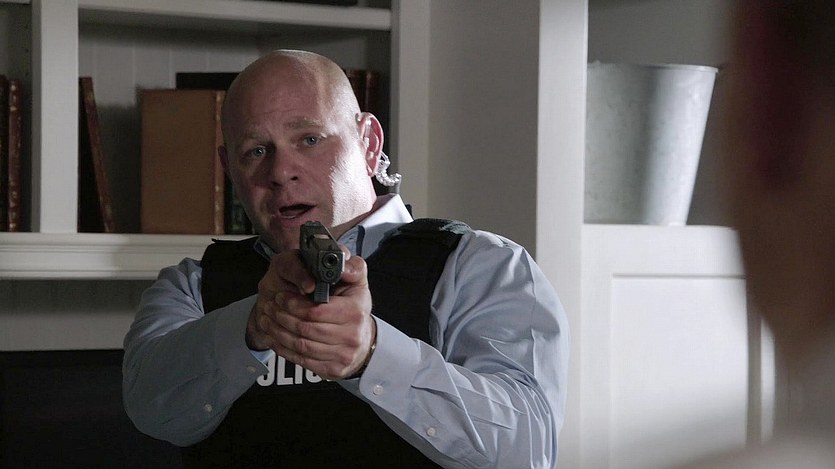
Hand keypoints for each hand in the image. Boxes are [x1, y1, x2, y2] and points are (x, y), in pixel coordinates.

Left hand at [246, 247, 375, 379]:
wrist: (364, 340)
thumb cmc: (355, 308)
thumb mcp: (357, 282)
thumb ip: (352, 268)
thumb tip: (343, 265)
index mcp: (355, 312)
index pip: (316, 311)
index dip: (293, 304)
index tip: (281, 296)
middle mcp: (351, 336)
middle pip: (305, 328)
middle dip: (282, 317)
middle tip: (270, 306)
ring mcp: (342, 355)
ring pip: (300, 345)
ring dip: (278, 332)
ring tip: (268, 319)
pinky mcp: (332, 370)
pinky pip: (301, 360)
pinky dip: (283, 348)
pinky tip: (274, 337)